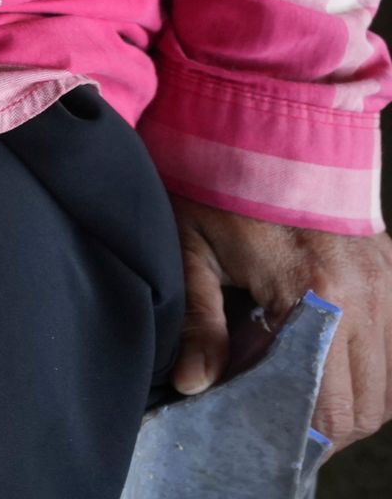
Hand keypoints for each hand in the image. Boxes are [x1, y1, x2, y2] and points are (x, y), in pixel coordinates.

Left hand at [172, 196, 391, 446]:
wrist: (268, 123)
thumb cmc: (219, 184)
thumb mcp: (191, 249)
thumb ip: (200, 322)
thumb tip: (195, 385)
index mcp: (312, 291)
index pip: (325, 400)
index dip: (299, 432)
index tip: (268, 439)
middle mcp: (363, 295)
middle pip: (366, 405)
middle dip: (325, 427)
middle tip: (280, 427)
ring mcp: (387, 284)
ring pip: (387, 384)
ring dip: (349, 402)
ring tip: (300, 400)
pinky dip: (366, 370)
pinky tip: (325, 365)